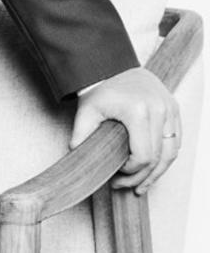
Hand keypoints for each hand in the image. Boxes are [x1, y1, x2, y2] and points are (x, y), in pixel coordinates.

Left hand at [70, 67, 180, 192]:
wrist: (113, 66)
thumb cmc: (100, 88)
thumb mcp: (87, 111)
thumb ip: (81, 135)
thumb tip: (77, 157)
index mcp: (138, 111)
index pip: (143, 156)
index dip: (131, 172)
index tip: (117, 175)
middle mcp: (159, 109)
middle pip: (158, 158)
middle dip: (142, 177)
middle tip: (126, 186)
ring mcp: (169, 108)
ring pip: (171, 152)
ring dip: (158, 172)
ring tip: (143, 185)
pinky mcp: (173, 109)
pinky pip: (175, 140)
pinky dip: (166, 157)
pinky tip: (154, 168)